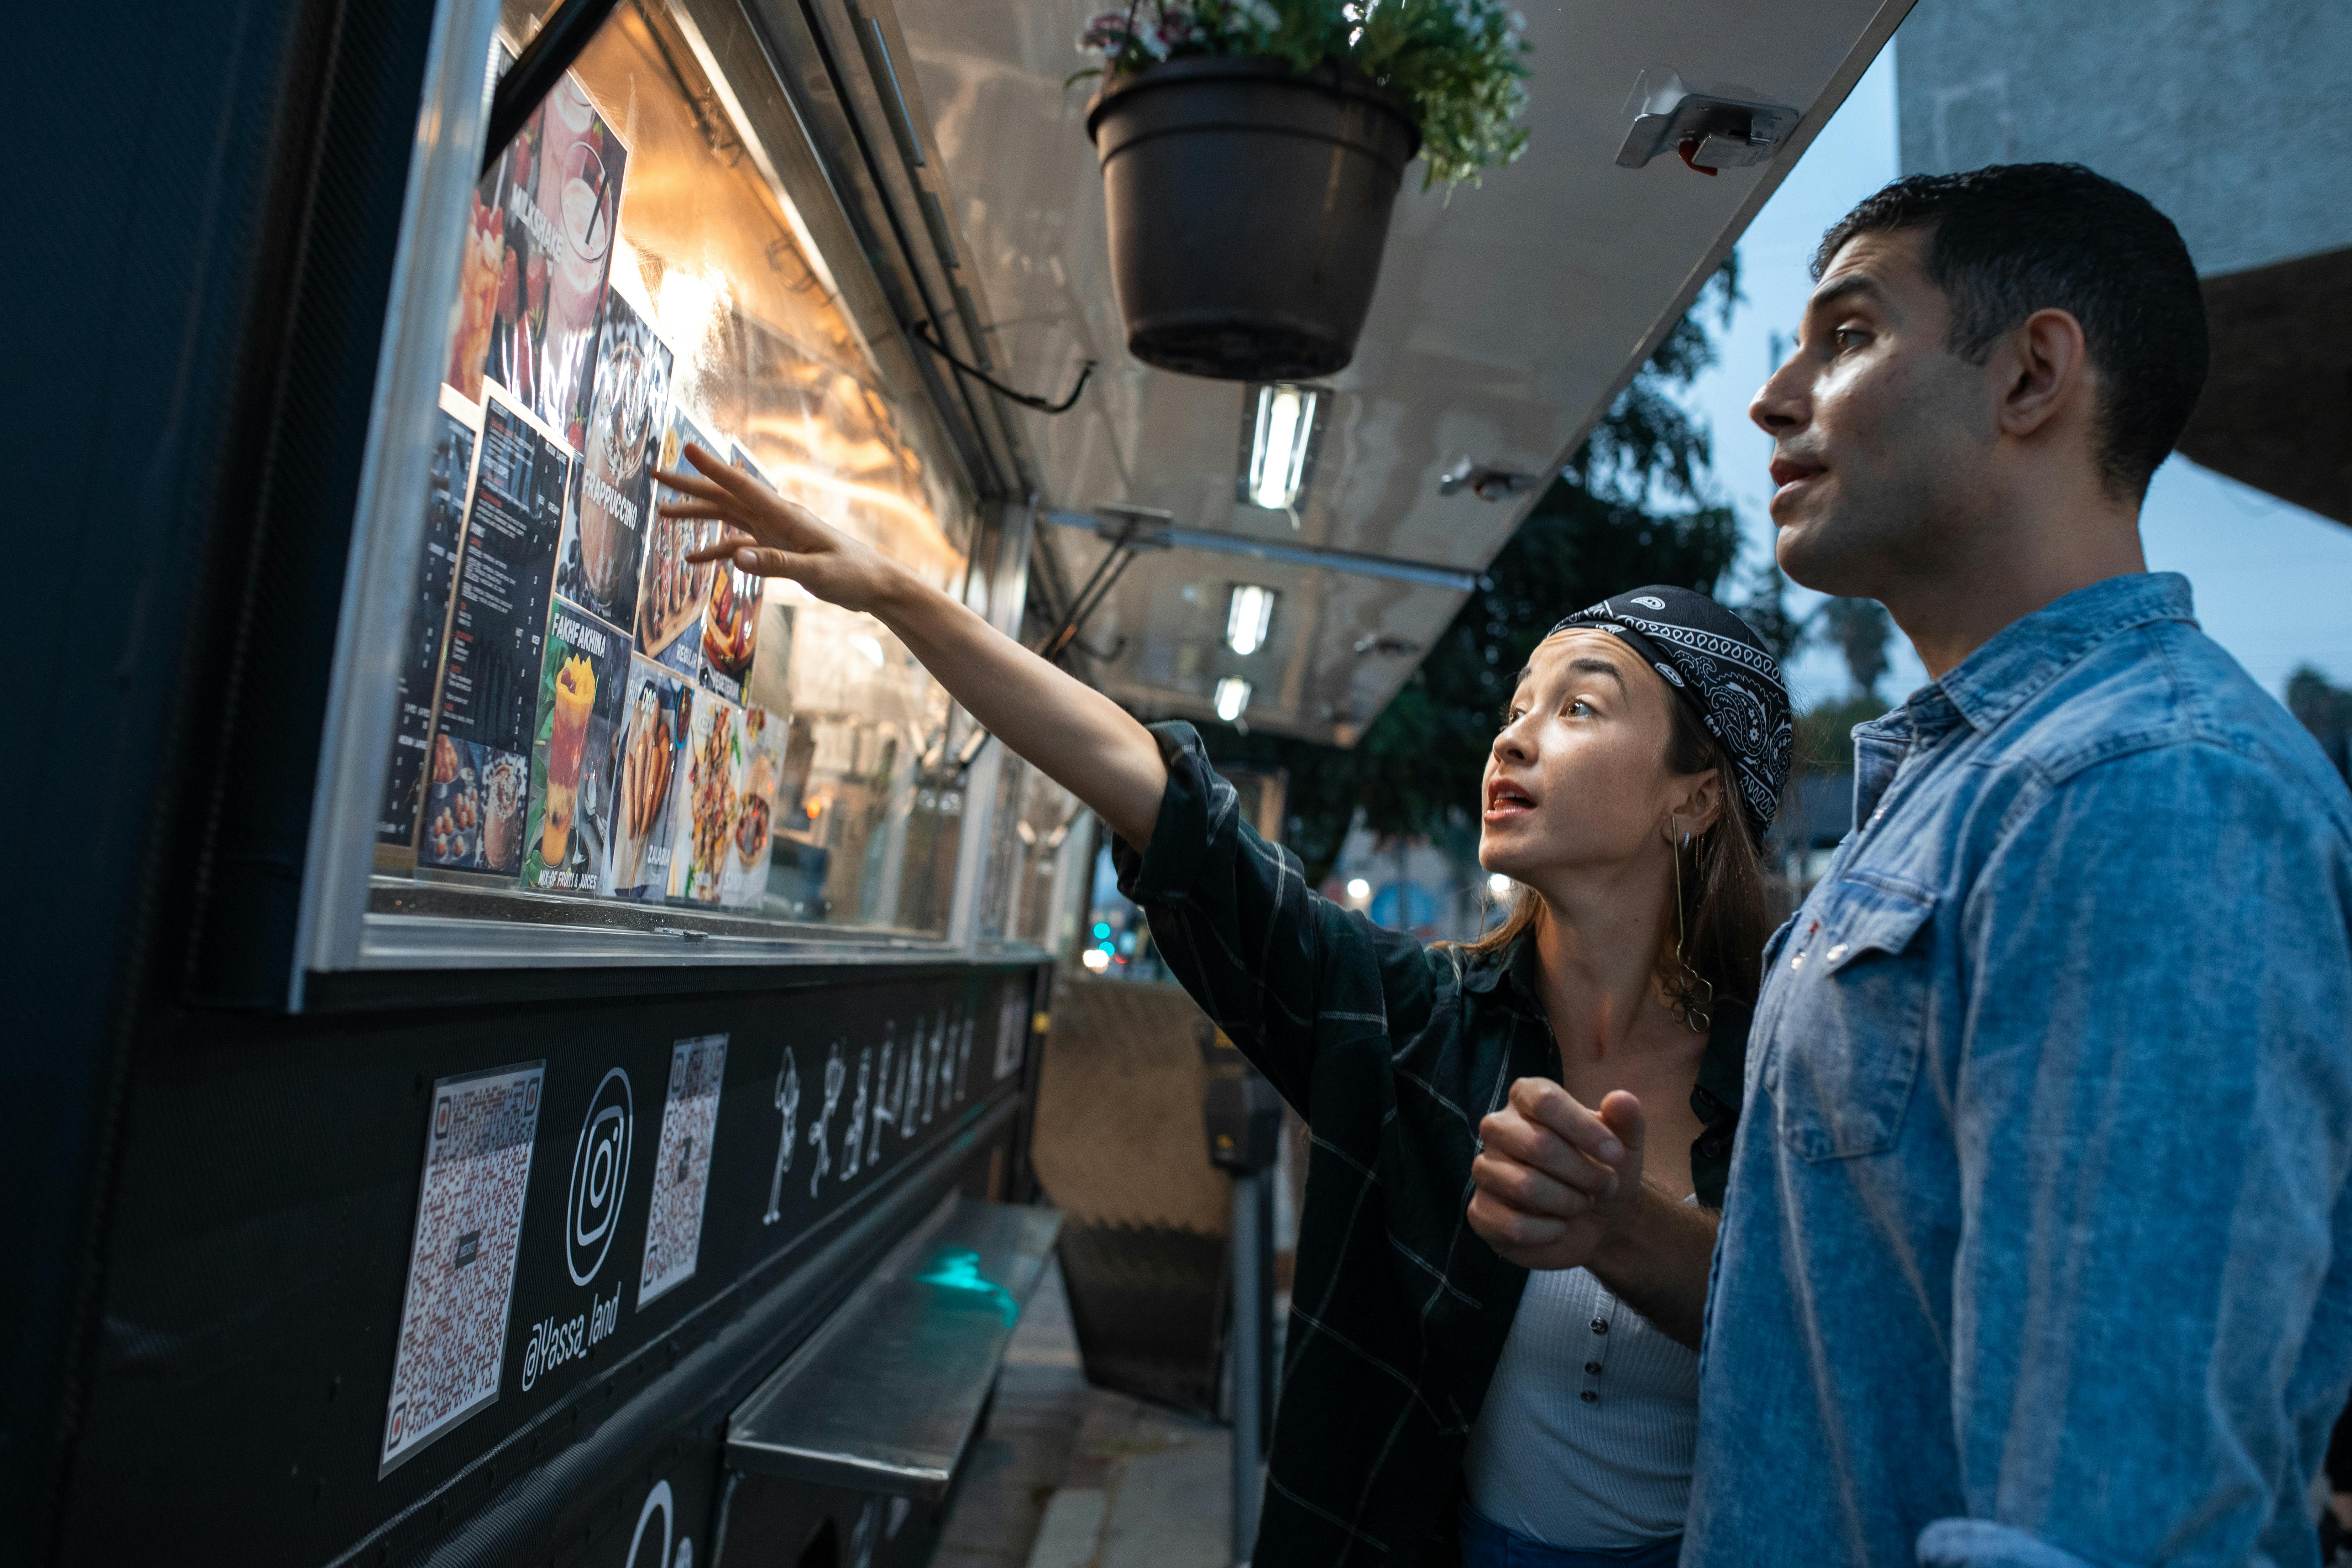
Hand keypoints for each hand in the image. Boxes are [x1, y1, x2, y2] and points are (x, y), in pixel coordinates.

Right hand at [654, 442, 906, 615]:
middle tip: (656, 475)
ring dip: (696, 514)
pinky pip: (738, 545)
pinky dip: (715, 550)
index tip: (687, 449)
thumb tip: (737, 557)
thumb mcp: (816, 573)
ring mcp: (774, 532)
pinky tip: (692, 560)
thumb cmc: (852, 574)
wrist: (875, 584)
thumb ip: (777, 566)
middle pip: (725, 496)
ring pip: (727, 516)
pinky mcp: (776, 549)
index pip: (742, 486)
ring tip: (663, 513)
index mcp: (785, 515)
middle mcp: (775, 517)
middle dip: (690, 485)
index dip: (713, 468)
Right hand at [1467, 1079, 1645, 1271]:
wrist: (1594, 1222)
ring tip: (1582, 1204)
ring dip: (1569, 1202)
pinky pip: (1512, 1225)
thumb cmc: (1602, 1171)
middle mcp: (1497, 1128)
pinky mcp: (1480, 1212)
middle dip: (1584, 1173)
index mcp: (1526, 1098)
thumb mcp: (1624, 1146)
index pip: (1544, 1100)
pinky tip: (1559, 1227)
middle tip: (1605, 1185)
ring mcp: (1485, 1170)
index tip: (1616, 1154)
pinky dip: (1549, 1231)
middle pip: (1537, 1144)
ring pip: (1524, 1186)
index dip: (1584, 1129)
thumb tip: (1621, 1099)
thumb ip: (1626, 1119)